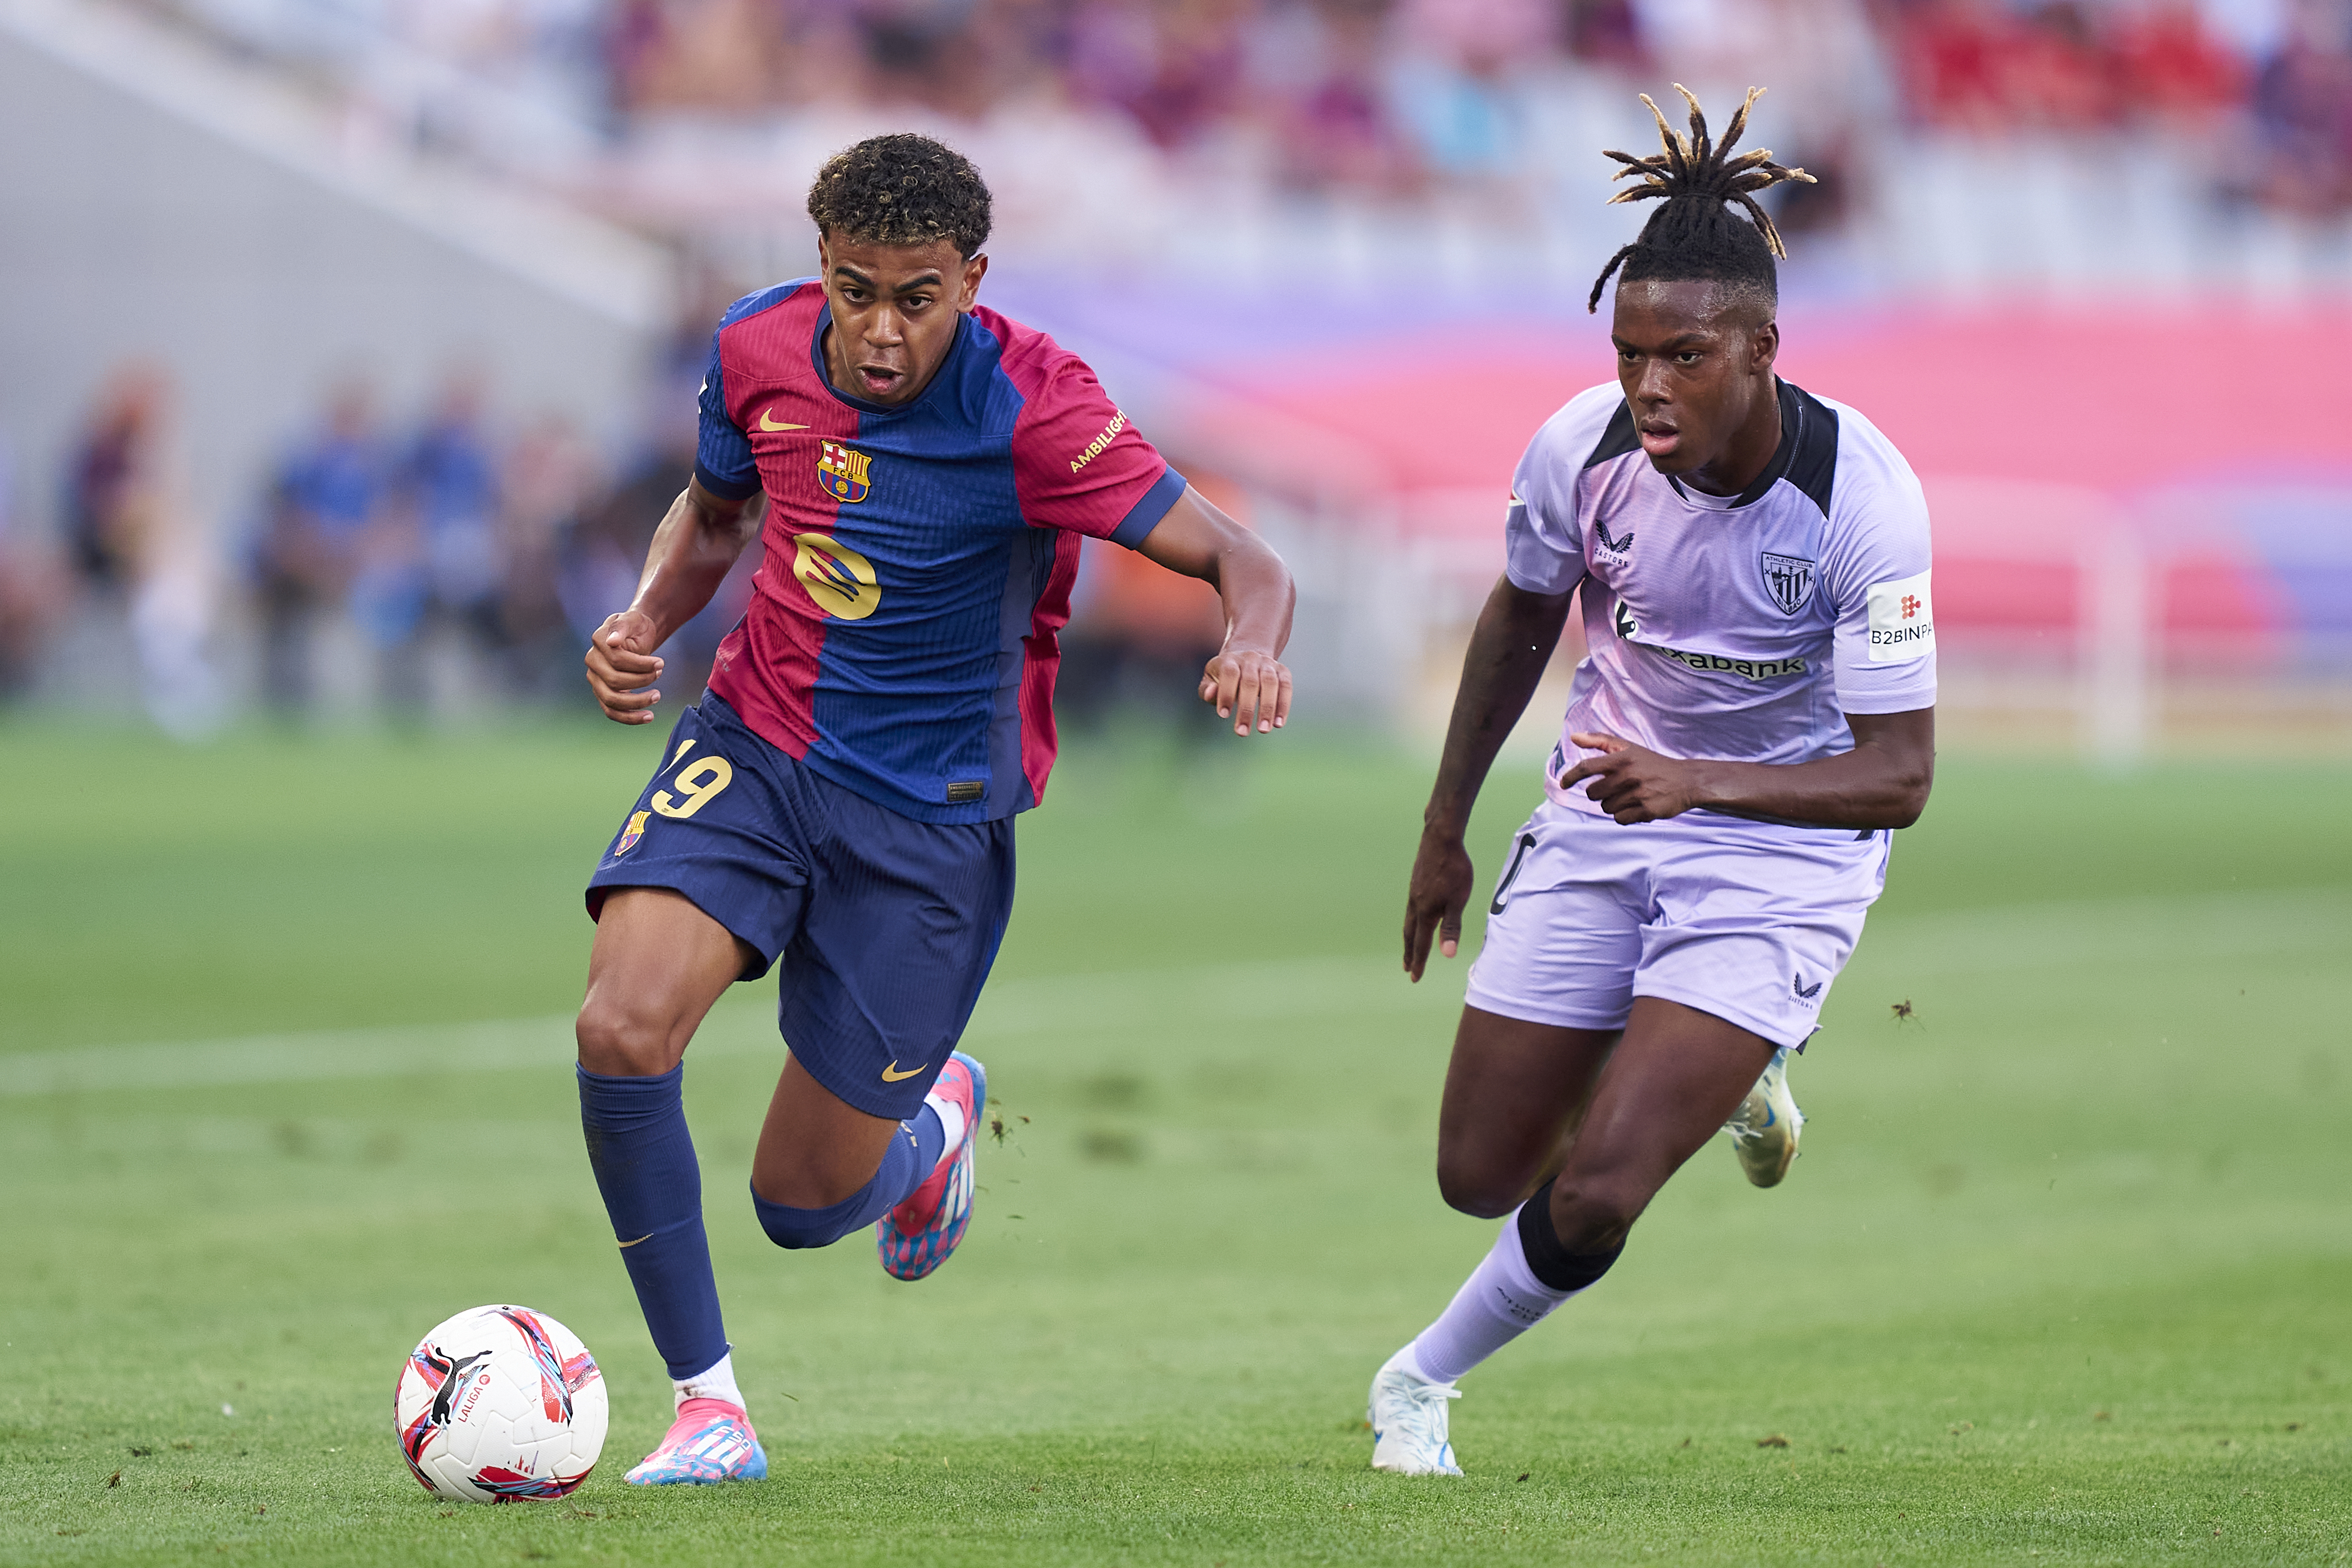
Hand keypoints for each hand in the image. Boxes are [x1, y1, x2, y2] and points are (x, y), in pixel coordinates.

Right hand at [586, 610, 664, 724]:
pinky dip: (630, 718)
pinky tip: (649, 716)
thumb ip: (621, 627)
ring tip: (657, 696)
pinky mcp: (603, 693)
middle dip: (641, 680)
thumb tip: (612, 642)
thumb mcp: (633, 619)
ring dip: (637, 702)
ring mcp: (596, 680)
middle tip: (660, 673)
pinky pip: (612, 712)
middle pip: (614, 681)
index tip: (661, 663)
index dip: (640, 664)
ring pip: (611, 700)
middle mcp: (593, 662)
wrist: (636, 634)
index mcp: (598, 641)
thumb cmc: (636, 626)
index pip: (617, 659)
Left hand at [1197, 647, 1291, 736]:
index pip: (1230, 673)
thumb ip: (1207, 689)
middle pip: (1250, 682)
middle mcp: (1250, 658)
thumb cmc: (1223, 676)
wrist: (1247, 657)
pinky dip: (1283, 706)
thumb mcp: (1211, 679)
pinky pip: (1286, 687)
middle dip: (1246, 709)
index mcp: (1230, 660)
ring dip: (1268, 708)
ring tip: (1263, 730)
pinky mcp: (1282, 671)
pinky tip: (1278, 724)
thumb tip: (1209, 694)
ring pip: (1270, 683)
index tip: (1223, 716)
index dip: (1227, 693)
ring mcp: (1268, 663)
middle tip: (1242, 732)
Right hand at [1401, 827, 1474, 981]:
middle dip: (1410, 953)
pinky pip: (1410, 908)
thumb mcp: (1458, 900)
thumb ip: (1452, 927)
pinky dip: (1411, 921)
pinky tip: (1417, 916)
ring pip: (1409, 921)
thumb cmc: (1453, 869)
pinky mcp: (1416, 883)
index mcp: (1426, 912)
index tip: (1415, 978)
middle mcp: (1416, 904)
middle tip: (1408, 968)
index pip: (1422, 943)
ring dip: (1409, 938)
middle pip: (1411, 935)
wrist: (1440, 838)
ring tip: (1409, 946)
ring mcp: (1414, 893)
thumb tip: (1447, 954)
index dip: (1420, 962)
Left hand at [1558, 732, 1706, 823]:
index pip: (1587, 767)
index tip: (1564, 783)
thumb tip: (1574, 737)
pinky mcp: (1646, 811)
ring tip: (1631, 796)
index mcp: (1622, 758)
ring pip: (1606, 808)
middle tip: (1616, 788)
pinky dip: (1625, 815)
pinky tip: (1637, 806)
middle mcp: (1629, 775)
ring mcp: (1637, 794)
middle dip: (1601, 793)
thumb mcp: (1629, 748)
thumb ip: (1600, 741)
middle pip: (1593, 793)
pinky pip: (1619, 819)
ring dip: (1614, 805)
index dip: (1571, 776)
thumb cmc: (1652, 764)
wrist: (1686, 781)